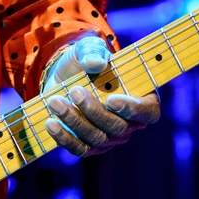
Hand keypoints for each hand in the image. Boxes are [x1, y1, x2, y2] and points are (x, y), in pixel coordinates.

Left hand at [40, 33, 159, 156]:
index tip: (111, 99)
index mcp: (142, 99)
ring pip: (96, 138)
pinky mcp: (88, 145)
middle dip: (93, 111)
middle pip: (117, 127)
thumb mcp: (89, 49)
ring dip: (74, 121)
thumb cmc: (86, 61)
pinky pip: (79, 149)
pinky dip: (64, 138)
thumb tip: (95, 63)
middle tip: (74, 91)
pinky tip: (50, 123)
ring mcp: (109, 138)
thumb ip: (94, 52)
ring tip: (55, 102)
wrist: (64, 75)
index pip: (148, 112)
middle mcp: (129, 124)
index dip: (132, 109)